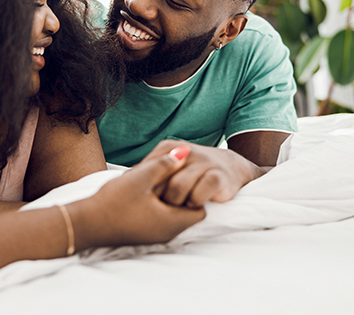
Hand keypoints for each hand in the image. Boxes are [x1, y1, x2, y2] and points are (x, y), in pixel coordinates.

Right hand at [70, 146, 205, 248]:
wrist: (84, 223)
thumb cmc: (113, 201)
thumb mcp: (141, 177)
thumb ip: (165, 164)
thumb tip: (185, 152)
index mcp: (171, 223)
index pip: (200, 209)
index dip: (194, 191)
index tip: (181, 177)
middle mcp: (166, 233)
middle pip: (186, 212)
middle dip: (180, 193)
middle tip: (166, 177)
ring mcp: (154, 236)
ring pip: (171, 214)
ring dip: (165, 198)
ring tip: (151, 183)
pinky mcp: (142, 233)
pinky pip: (158, 218)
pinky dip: (155, 205)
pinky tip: (140, 192)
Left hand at [140, 140, 264, 207]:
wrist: (230, 167)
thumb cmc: (192, 171)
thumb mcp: (171, 165)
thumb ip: (150, 171)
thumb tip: (122, 184)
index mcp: (168, 148)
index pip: (146, 170)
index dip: (145, 189)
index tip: (147, 200)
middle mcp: (185, 152)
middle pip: (159, 182)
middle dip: (159, 199)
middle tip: (163, 207)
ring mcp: (202, 163)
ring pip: (177, 189)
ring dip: (176, 203)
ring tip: (180, 205)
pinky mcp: (218, 176)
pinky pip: (199, 195)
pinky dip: (194, 203)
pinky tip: (195, 204)